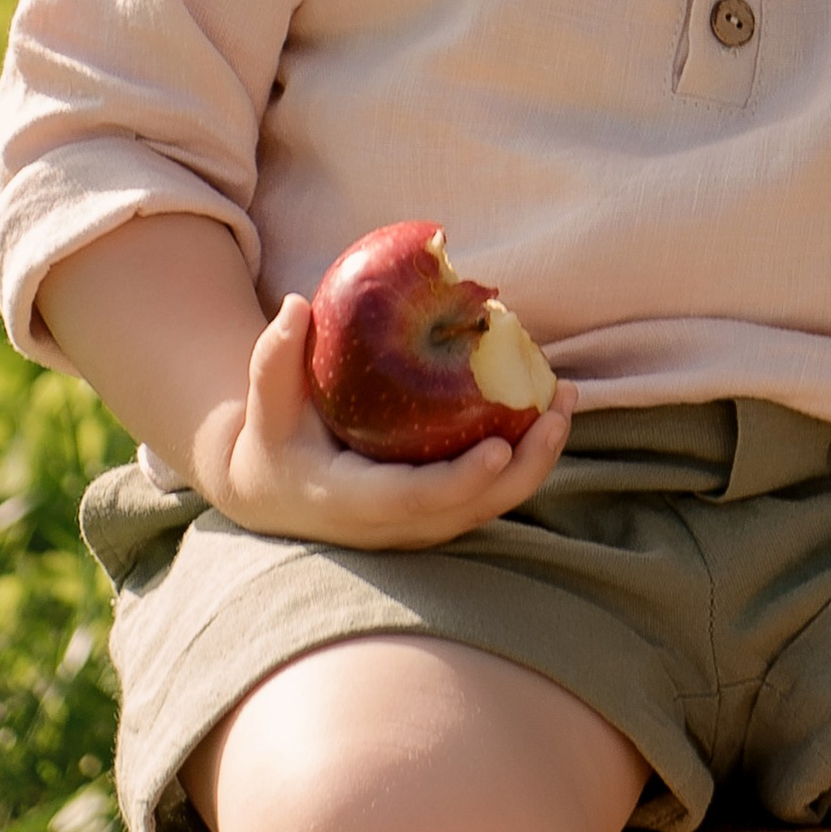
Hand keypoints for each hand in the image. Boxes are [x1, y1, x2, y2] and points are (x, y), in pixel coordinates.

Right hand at [195, 293, 578, 547]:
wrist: (275, 489)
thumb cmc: (272, 437)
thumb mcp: (264, 402)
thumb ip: (274, 357)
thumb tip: (297, 305)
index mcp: (350, 502)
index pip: (413, 501)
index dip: (460, 481)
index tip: (500, 449)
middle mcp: (392, 525)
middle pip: (470, 509)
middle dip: (524, 467)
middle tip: (556, 412)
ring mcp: (419, 525)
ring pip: (490, 503)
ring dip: (536, 457)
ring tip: (566, 398)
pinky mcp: (437, 511)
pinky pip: (489, 489)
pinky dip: (525, 454)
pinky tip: (547, 405)